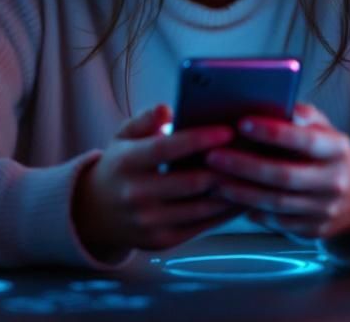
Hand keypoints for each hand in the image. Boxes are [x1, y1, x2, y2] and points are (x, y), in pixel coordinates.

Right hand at [72, 104, 244, 258]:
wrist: (94, 213)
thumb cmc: (119, 166)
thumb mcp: (123, 137)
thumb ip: (145, 120)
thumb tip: (167, 108)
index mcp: (127, 163)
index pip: (167, 150)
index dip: (200, 139)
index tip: (228, 130)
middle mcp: (137, 195)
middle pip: (192, 182)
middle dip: (226, 167)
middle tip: (254, 152)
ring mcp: (149, 222)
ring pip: (202, 207)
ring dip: (232, 191)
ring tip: (255, 174)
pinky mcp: (162, 241)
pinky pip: (201, 226)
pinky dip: (224, 212)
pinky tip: (241, 197)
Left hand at [205, 103, 349, 245]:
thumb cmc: (328, 152)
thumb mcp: (325, 128)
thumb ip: (301, 115)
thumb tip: (274, 101)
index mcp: (337, 149)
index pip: (306, 140)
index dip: (274, 132)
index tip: (242, 122)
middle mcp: (334, 181)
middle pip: (284, 176)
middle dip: (245, 166)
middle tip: (213, 156)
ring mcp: (325, 209)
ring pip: (276, 203)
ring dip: (240, 192)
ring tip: (213, 180)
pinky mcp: (313, 230)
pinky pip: (276, 222)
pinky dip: (251, 211)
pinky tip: (229, 199)